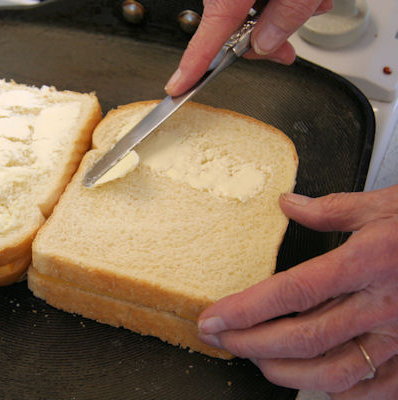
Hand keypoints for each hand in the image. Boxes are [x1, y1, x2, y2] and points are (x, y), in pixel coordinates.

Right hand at [165, 0, 332, 95]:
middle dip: (268, 35)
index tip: (176, 89)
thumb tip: (266, 45)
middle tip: (292, 41)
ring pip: (249, 10)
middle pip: (234, 27)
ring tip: (312, 0)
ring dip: (281, 12)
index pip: (205, 41)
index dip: (190, 70)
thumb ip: (285, 18)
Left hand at [196, 186, 397, 397]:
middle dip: (250, 344)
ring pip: (332, 373)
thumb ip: (330, 208)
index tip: (213, 317)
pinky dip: (337, 392)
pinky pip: (372, 390)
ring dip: (284, 373)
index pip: (291, 292)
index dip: (245, 309)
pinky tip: (313, 382)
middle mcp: (381, 306)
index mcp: (367, 262)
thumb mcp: (383, 205)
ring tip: (256, 360)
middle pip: (301, 338)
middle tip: (220, 339)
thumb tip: (288, 204)